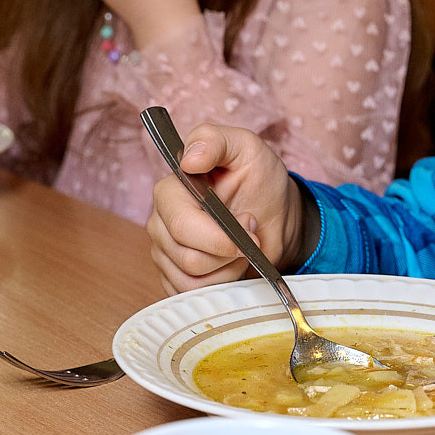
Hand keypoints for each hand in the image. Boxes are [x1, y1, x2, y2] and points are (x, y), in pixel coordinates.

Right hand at [147, 124, 302, 290]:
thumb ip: (216, 140)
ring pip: (192, 280)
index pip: (181, 226)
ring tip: (242, 247)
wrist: (274, 215)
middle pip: (188, 258)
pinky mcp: (174, 277)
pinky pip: (192, 294)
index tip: (249, 223)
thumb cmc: (260, 181)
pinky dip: (221, 283)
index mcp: (171, 191)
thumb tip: (188, 159)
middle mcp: (161, 222)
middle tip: (250, 233)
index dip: (221, 234)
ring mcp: (165, 253)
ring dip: (229, 268)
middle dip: (230, 251)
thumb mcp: (247, 148)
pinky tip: (231, 263)